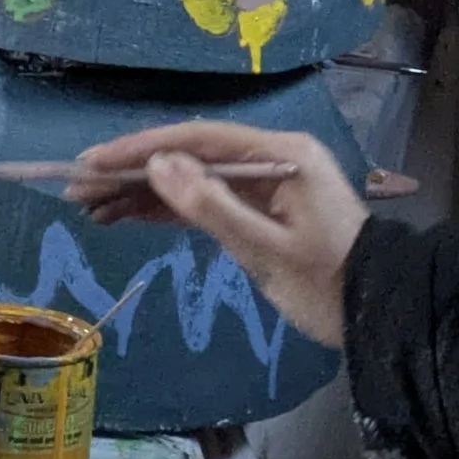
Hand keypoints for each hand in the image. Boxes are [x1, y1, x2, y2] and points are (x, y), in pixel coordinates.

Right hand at [63, 121, 365, 347]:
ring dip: (142, 192)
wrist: (380, 318)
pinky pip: (204, 202)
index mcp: (281, 154)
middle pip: (189, 156)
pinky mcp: (257, 211)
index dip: (143, 149)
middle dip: (133, 171)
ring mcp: (263, 184)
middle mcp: (269, 159)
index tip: (95, 161)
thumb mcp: (269, 250)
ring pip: (191, 179)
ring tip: (91, 207)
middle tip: (78, 186)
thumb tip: (157, 165)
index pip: (198, 140)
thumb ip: (213, 208)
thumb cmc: (329, 285)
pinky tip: (125, 216)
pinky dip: (166, 210)